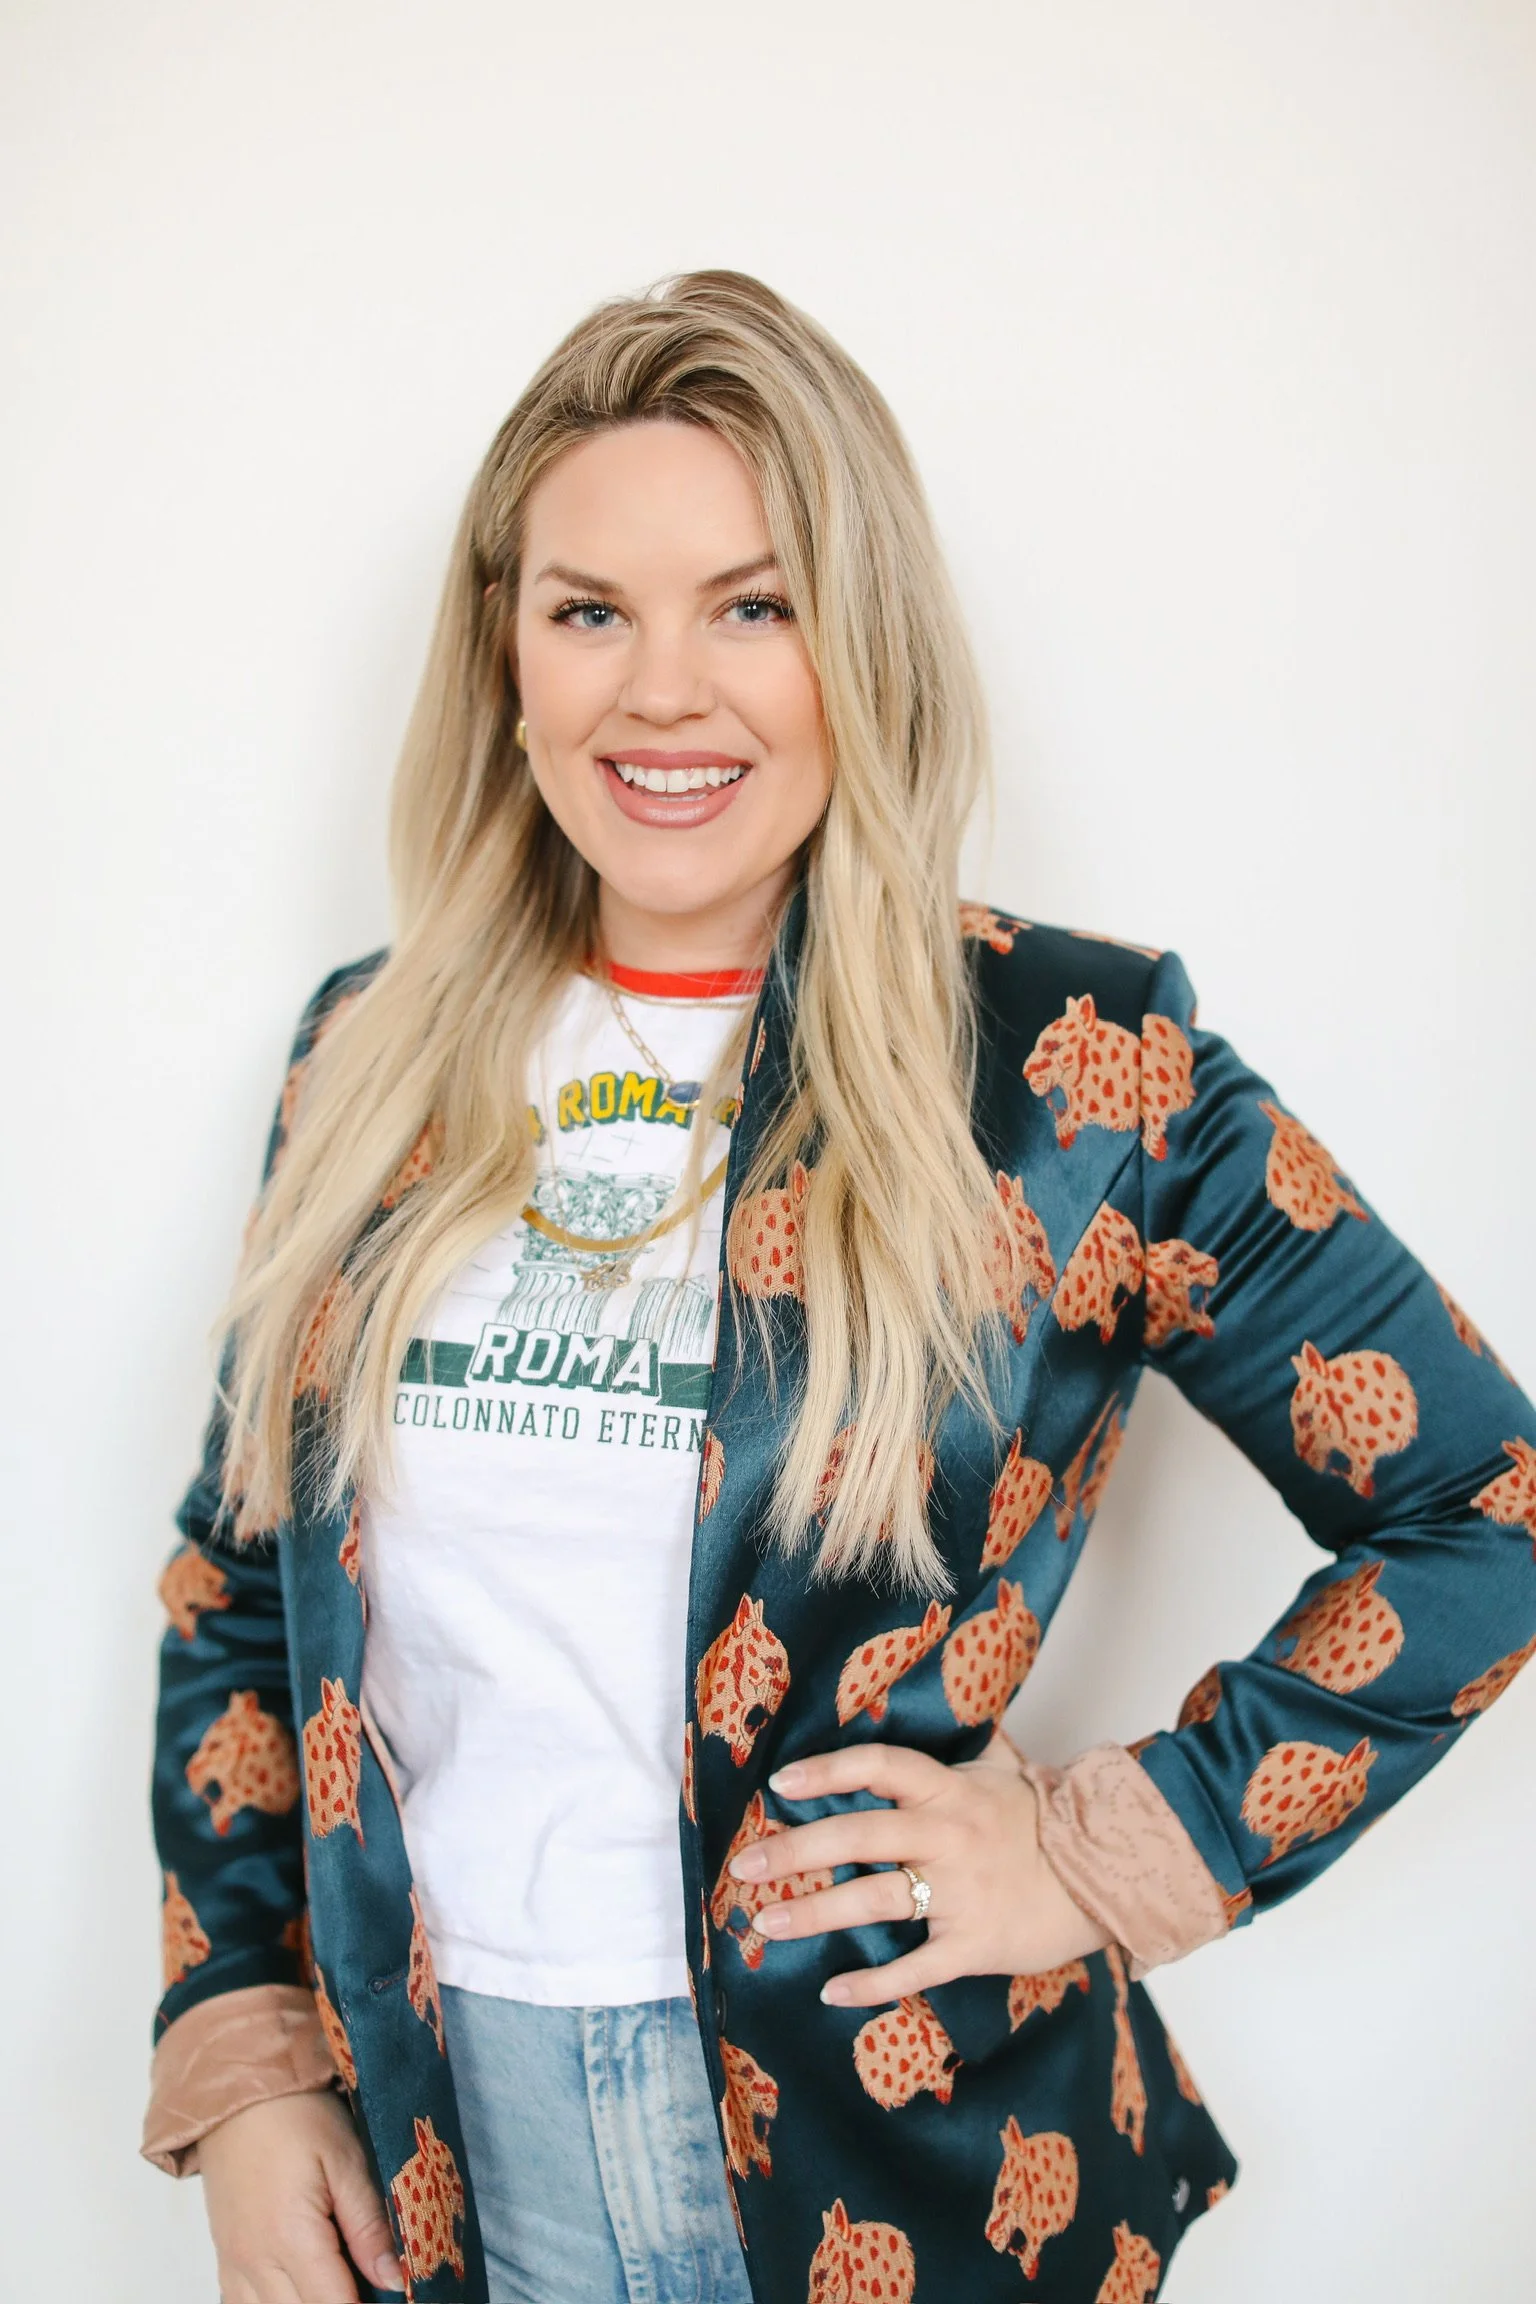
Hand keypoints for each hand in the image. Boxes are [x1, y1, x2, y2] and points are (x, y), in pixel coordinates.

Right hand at [198, 2087, 404, 2301]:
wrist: (239, 2092)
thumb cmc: (298, 2116)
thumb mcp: (346, 2160)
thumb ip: (369, 2226)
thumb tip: (394, 2279)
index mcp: (291, 2238)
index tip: (395, 2295)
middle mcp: (255, 2263)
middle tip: (374, 2288)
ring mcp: (234, 2264)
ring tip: (343, 2285)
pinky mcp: (224, 2258)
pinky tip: (302, 2290)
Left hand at [727, 1726, 1112, 2008]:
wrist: (1108, 1874)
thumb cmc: (1044, 1821)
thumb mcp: (1004, 1770)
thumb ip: (969, 1742)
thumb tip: (954, 1688)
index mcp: (951, 1790)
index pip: (881, 1768)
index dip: (829, 1771)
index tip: (780, 1782)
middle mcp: (949, 1836)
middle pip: (860, 1835)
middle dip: (795, 1849)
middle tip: (744, 1865)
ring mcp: (960, 1892)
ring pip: (875, 1899)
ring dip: (815, 1913)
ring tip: (766, 1923)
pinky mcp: (973, 1944)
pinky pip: (914, 1967)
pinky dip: (871, 1982)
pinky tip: (831, 1989)